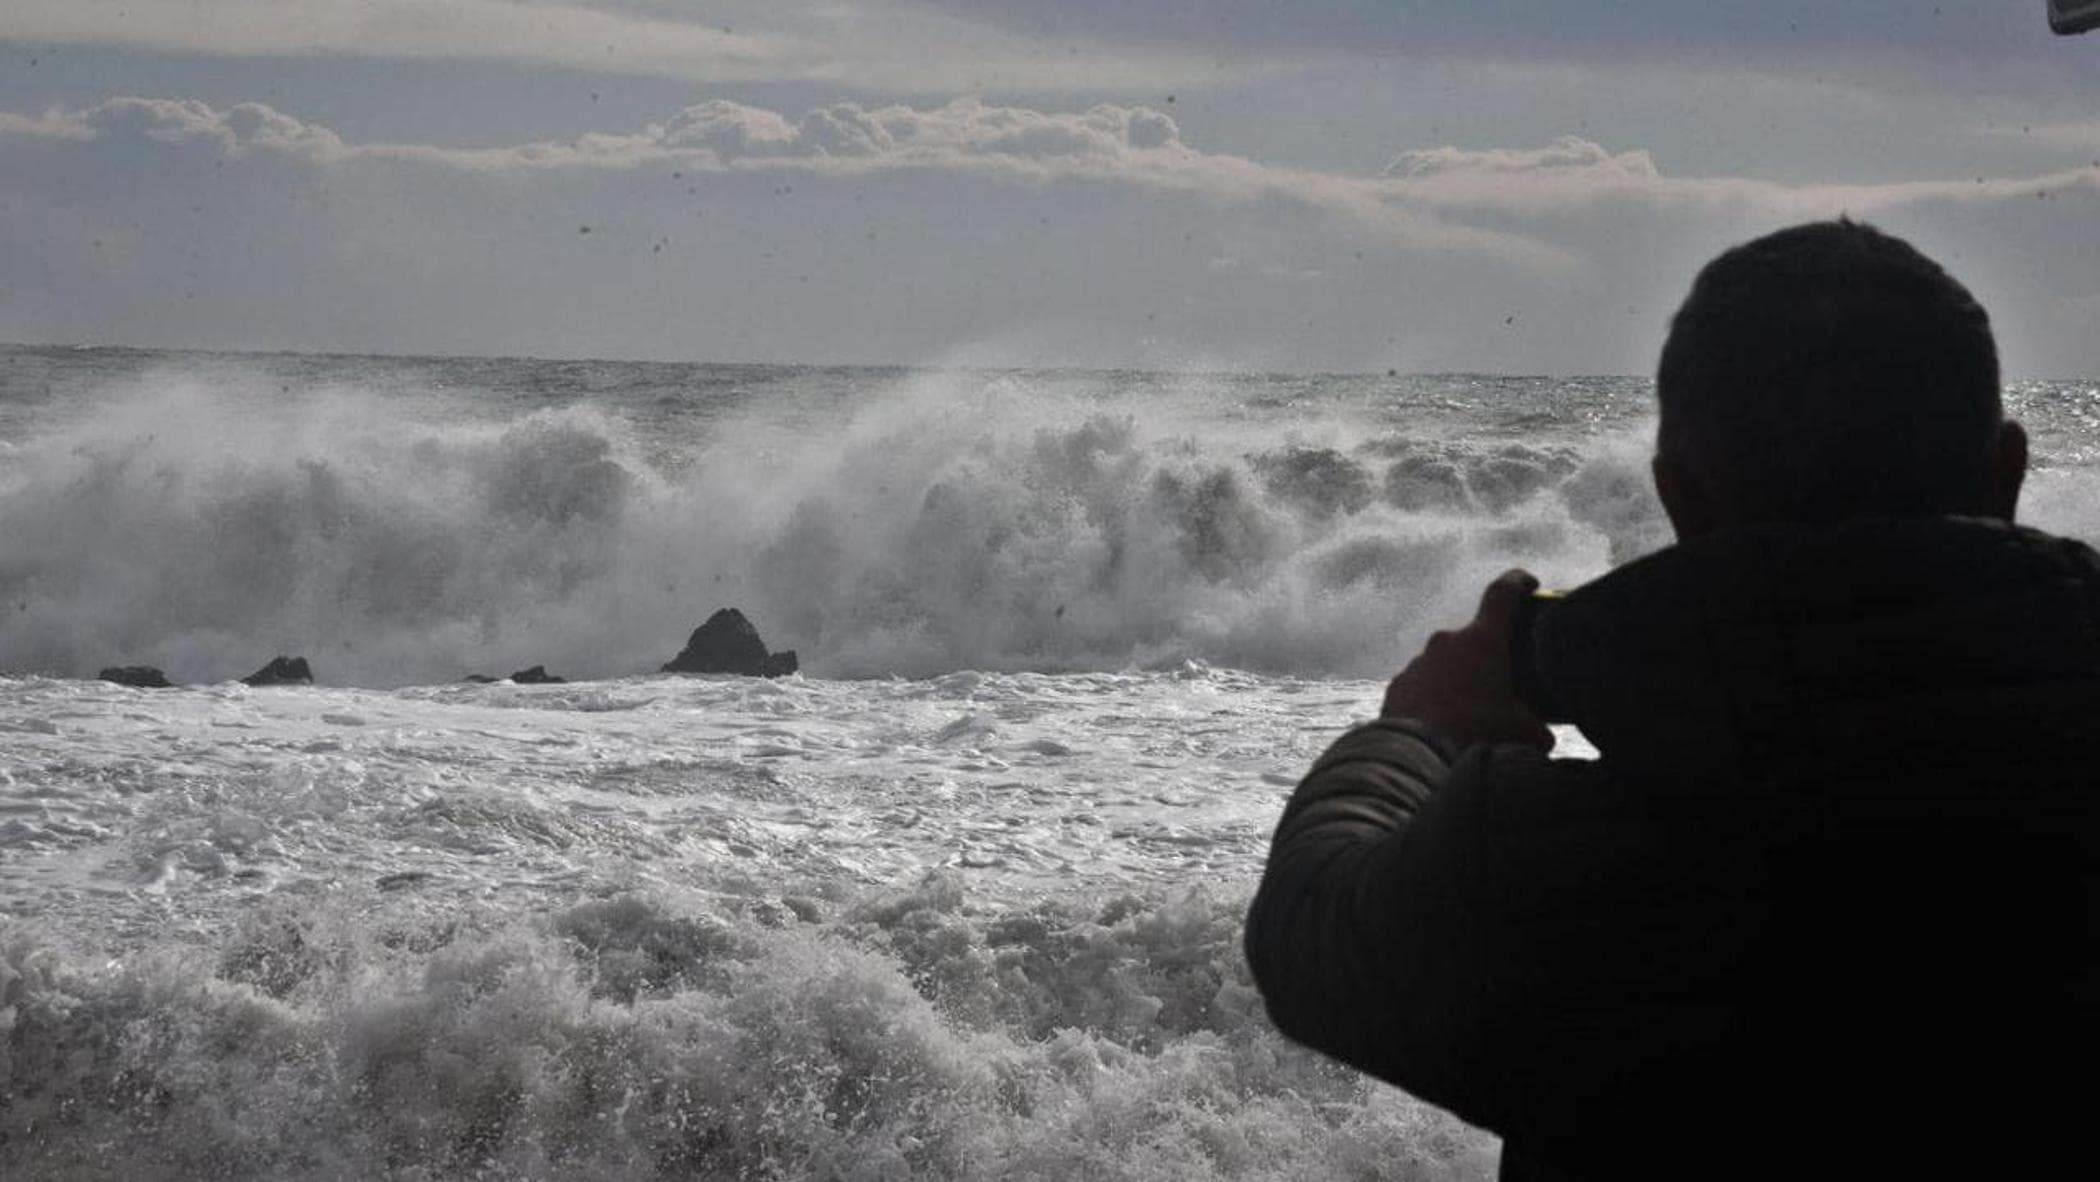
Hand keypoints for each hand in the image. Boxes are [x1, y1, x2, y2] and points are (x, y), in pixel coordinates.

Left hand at [1381, 569, 1552, 751]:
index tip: (1528, 584)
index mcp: (1483, 641)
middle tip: (1501, 685)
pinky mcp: (1397, 685)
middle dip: (1488, 659)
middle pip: (1474, 639)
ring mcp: (1418, 662)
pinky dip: (1434, 699)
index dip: (1518, 583)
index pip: (1503, 594)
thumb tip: (1543, 735)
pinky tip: (1443, 726)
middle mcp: (1447, 642)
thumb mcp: (1526, 734)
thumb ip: (1539, 726)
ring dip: (1459, 682)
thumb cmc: (1477, 736)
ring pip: (1446, 664)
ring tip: (1470, 716)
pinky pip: (1422, 685)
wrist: (1418, 758)